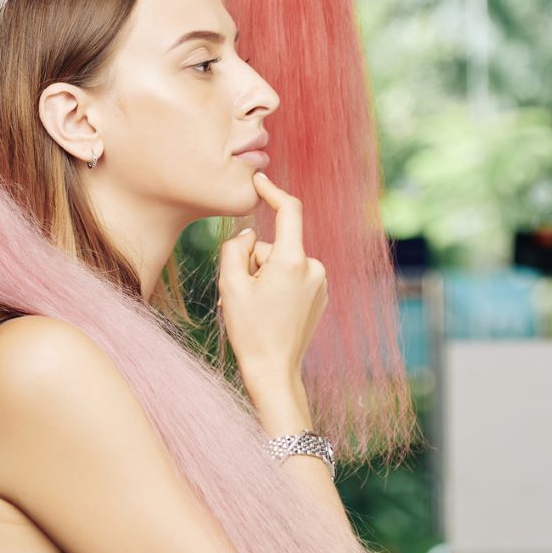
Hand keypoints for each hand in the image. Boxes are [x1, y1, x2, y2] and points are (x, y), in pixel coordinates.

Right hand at [215, 171, 326, 387]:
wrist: (274, 371)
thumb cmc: (250, 330)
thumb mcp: (230, 284)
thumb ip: (235, 248)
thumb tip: (250, 233)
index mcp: (292, 261)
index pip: (289, 210)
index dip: (272, 191)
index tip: (259, 180)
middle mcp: (313, 267)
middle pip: (275, 245)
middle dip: (255, 261)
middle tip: (241, 294)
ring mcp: (320, 283)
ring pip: (282, 263)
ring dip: (265, 277)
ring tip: (254, 308)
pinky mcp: (321, 296)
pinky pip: (293, 278)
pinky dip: (278, 287)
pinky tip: (268, 313)